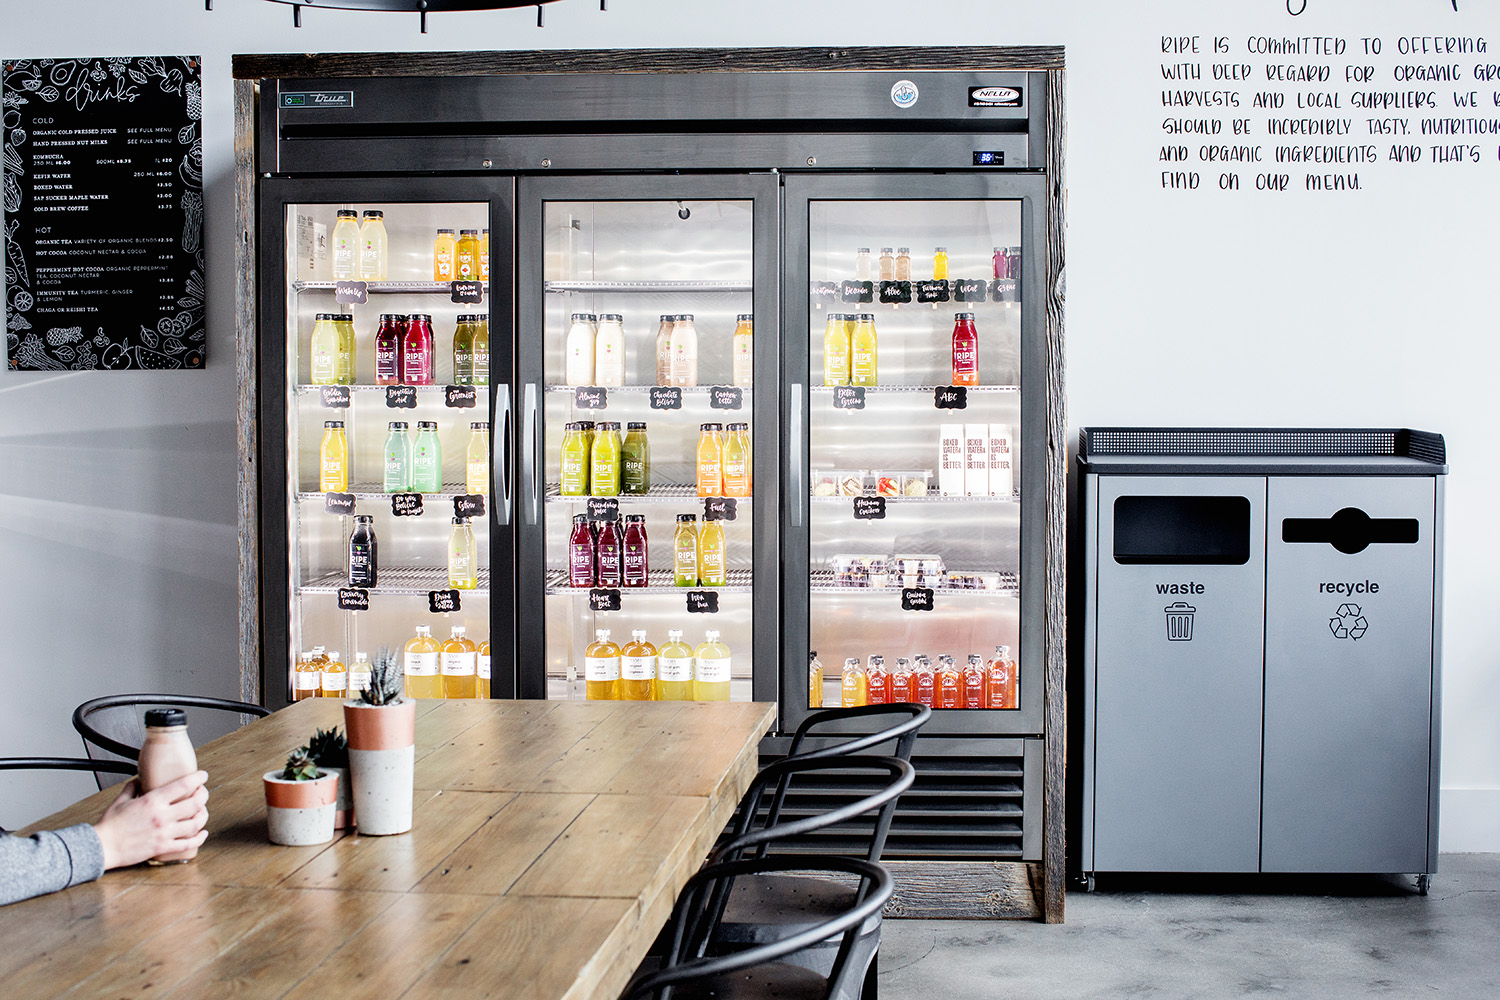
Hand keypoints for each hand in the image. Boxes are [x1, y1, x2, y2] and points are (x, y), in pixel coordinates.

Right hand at [93, 770, 209, 869]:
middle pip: (195, 803)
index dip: (198, 778)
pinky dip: (199, 838)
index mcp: (152, 801)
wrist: (102, 847)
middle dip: (203, 795)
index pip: (184, 785)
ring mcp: (164, 833)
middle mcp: (162, 816)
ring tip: (202, 812)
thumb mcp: (121, 800)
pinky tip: (202, 833)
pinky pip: (188, 844)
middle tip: (203, 793)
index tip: (202, 776)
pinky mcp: (163, 847)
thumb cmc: (110, 825)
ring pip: (196, 823)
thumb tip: (140, 778)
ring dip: (203, 816)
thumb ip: (133, 787)